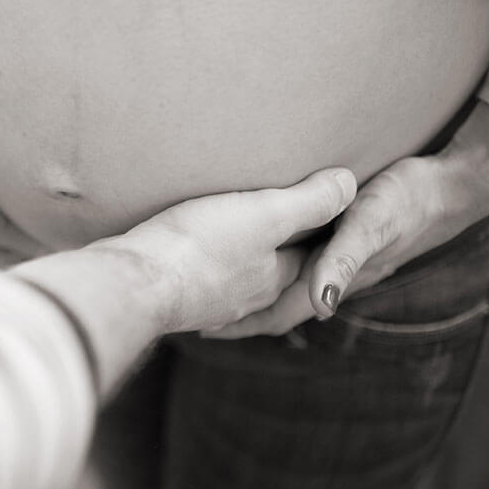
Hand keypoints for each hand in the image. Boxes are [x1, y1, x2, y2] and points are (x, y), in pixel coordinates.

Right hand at [103, 167, 356, 332]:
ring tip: (237, 242)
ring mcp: (210, 305)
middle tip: (279, 223)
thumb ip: (309, 201)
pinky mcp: (176, 301)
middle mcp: (246, 298)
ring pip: (235, 281)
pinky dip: (205, 274)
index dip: (318, 233)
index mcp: (274, 277)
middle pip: (272, 271)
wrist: (138, 283)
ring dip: (240, 265)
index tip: (323, 212)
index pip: (309, 255)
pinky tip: (193, 264)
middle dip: (278, 251)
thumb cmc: (201, 245)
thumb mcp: (264, 214)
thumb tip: (350, 183)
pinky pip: (199, 285)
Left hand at [205, 102, 488, 337]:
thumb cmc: (409, 201)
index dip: (242, 322)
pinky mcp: (346, 243)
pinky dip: (276, 272)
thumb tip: (320, 305)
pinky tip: (265, 260)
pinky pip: (302, 266)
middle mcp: (334, 277)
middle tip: (199, 320)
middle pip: (279, 308)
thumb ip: (344, 260)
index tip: (202, 328)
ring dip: (257, 298)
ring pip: (289, 290)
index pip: (279, 312)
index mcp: (334, 278)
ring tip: (221, 298)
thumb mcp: (371, 224)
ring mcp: (341, 262)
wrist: (452, 186)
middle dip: (242, 318)